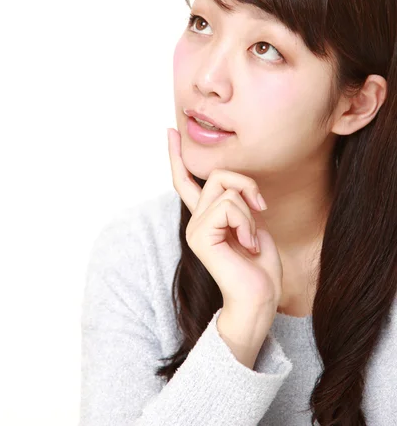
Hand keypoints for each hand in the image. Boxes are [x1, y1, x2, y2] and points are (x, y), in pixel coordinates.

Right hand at [167, 127, 282, 313]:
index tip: (171, 132)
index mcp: (206, 218)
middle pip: (219, 176)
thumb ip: (238, 203)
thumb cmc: (260, 268)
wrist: (259, 299)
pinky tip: (248, 245)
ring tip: (251, 239)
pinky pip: (228, 206)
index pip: (186, 180)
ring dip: (249, 213)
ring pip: (226, 190)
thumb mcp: (252, 225)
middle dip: (247, 187)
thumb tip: (239, 189)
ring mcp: (195, 228)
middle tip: (260, 210)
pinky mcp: (200, 235)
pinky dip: (246, 222)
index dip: (178, 156)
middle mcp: (195, 220)